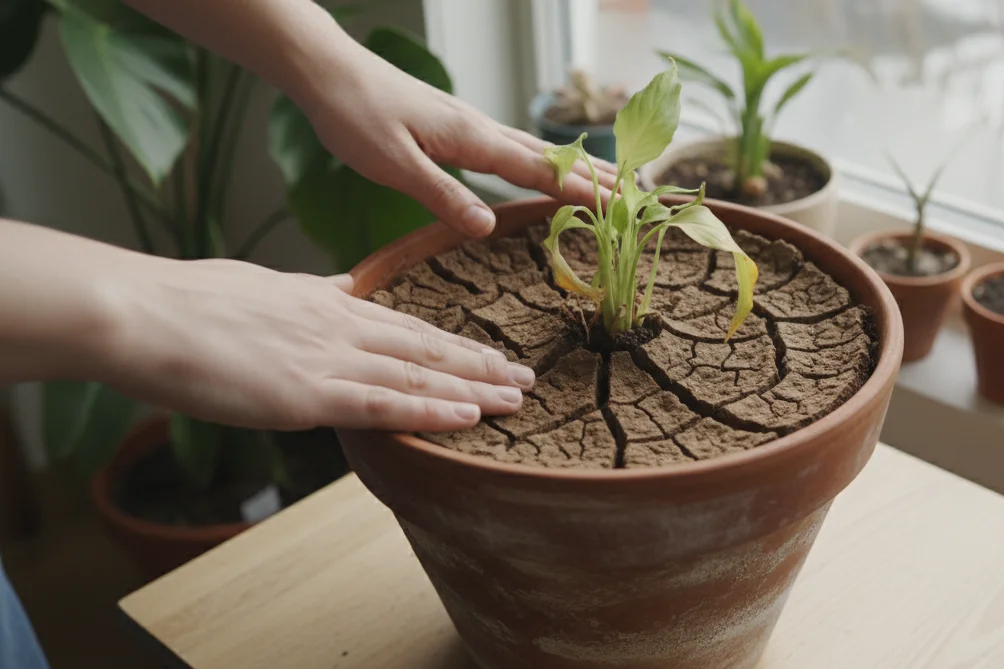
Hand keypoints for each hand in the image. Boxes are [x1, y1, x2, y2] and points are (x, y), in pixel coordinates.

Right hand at [95, 256, 532, 432]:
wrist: (142, 315)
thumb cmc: (186, 303)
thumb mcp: (260, 286)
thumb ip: (305, 294)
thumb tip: (335, 288)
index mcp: (325, 303)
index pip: (404, 325)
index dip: (451, 343)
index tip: (487, 353)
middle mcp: (339, 326)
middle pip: (426, 347)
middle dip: (480, 364)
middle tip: (526, 377)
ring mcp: (329, 359)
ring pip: (419, 375)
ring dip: (474, 389)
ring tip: (518, 398)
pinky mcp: (310, 394)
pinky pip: (387, 404)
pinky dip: (433, 411)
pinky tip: (470, 418)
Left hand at [293, 41, 618, 238]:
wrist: (329, 72)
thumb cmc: (355, 116)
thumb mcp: (393, 165)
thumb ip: (442, 196)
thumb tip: (486, 228)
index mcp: (472, 140)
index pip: (541, 171)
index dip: (584, 192)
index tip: (623, 208)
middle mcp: (482, 129)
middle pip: (554, 158)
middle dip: (599, 179)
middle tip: (641, 200)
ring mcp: (473, 126)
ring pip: (540, 151)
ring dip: (579, 169)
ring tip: (614, 185)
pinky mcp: (460, 127)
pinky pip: (518, 149)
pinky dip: (548, 163)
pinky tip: (551, 171)